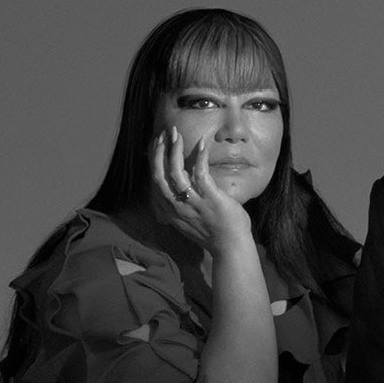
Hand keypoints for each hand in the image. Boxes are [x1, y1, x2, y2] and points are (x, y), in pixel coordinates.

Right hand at [152, 124, 254, 259]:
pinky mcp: (210, 199)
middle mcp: (177, 208)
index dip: (153, 162)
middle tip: (163, 134)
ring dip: (174, 152)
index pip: (155, 183)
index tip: (156, 145)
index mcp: (171, 212)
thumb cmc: (214, 233)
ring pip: (175, 174)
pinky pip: (200, 174)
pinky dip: (199, 157)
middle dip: (158, 153)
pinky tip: (201, 143)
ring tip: (176, 134)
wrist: (230, 248)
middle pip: (159, 177)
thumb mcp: (189, 221)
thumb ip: (180, 207)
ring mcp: (193, 203)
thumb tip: (179, 190)